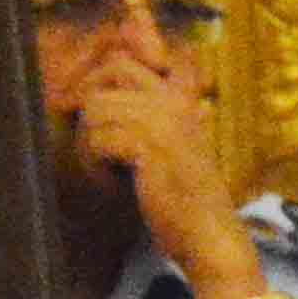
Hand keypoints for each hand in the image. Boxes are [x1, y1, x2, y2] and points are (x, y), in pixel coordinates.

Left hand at [67, 64, 266, 298]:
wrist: (209, 238)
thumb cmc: (183, 201)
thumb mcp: (167, 148)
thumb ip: (141, 118)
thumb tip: (88, 97)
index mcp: (181, 99)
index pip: (127, 60)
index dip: (99, 80)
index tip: (94, 116)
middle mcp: (174, 102)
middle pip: (110, 72)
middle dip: (92, 106)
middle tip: (98, 143)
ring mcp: (164, 121)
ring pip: (96, 108)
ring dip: (91, 145)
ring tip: (111, 172)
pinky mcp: (150, 147)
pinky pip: (97, 140)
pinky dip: (96, 167)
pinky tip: (117, 186)